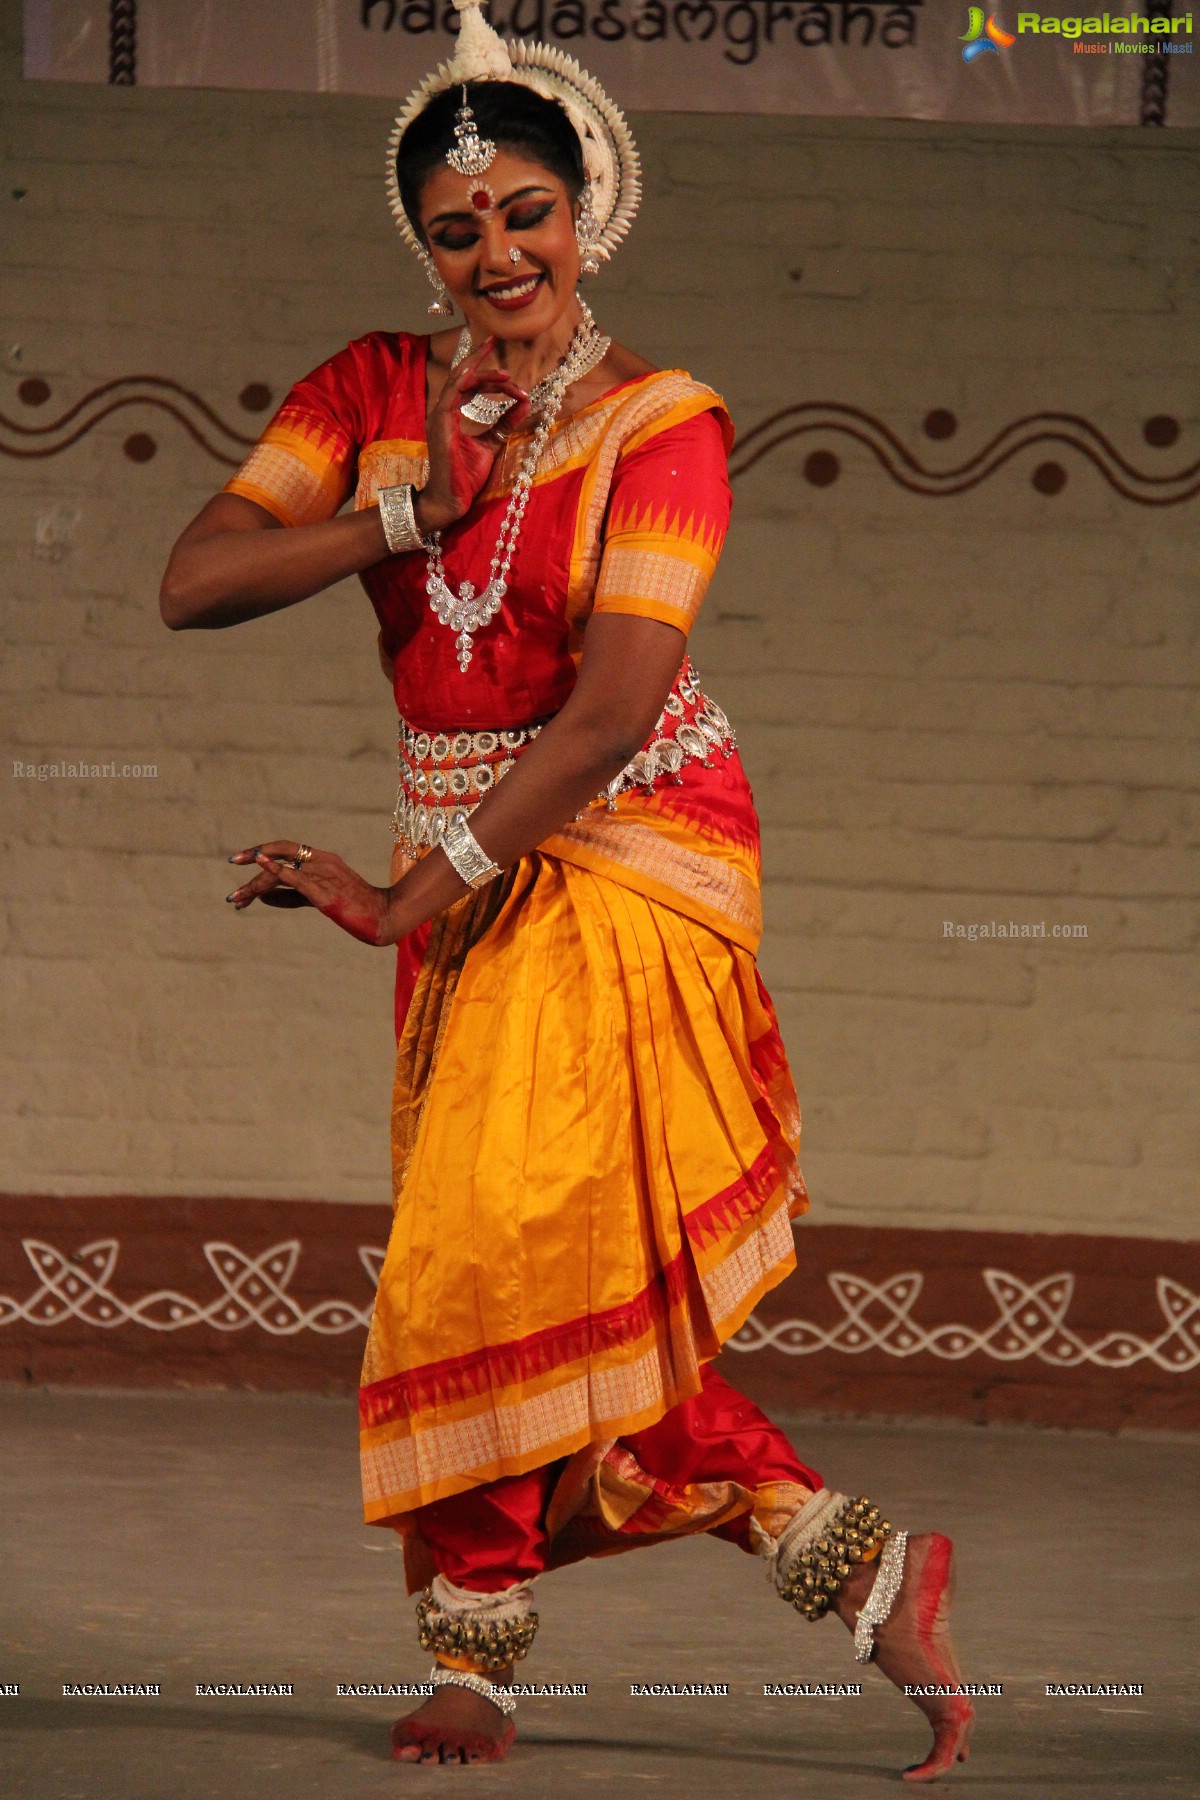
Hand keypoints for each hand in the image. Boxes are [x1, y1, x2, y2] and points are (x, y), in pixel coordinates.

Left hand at [226, 842, 393, 946]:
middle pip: (281, 854)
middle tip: (232, 866)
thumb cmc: (355, 908)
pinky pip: (296, 878)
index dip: (263, 851)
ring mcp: (324, 874)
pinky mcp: (325, 891)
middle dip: (253, 858)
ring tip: (237, 897)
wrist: (383, 916)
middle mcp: (322, 861)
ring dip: (255, 883)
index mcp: (324, 860)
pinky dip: (276, 872)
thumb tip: (262, 898)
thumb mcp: (319, 899)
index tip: (241, 859)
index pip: (287, 850)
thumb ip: (291, 896)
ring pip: (283, 869)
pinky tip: (261, 869)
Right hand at [418, 337, 530, 534]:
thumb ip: (505, 423)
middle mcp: (443, 411)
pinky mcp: (441, 425)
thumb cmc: (466, 476)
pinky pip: (453, 395)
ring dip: (483, 374)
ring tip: (506, 373)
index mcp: (452, 413)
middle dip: (480, 359)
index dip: (485, 370)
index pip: (468, 384)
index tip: (502, 358)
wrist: (452, 499)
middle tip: (496, 342)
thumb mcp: (491, 444)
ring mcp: (439, 417)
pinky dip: (467, 382)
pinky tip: (483, 376)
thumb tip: (525, 403)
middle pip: (463, 377)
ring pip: (460, 382)